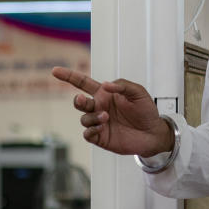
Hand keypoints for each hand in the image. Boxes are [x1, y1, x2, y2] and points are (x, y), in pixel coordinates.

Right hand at [51, 67, 173, 156]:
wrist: (153, 133)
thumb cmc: (146, 111)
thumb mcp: (138, 92)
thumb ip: (122, 86)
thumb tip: (105, 85)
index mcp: (105, 94)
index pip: (83, 83)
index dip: (68, 76)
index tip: (55, 71)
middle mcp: (99, 107)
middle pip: (79, 102)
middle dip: (78, 101)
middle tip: (83, 101)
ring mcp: (98, 123)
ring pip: (83, 119)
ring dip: (92, 117)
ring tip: (106, 117)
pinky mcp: (100, 137)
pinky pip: (87, 134)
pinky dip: (91, 130)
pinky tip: (102, 126)